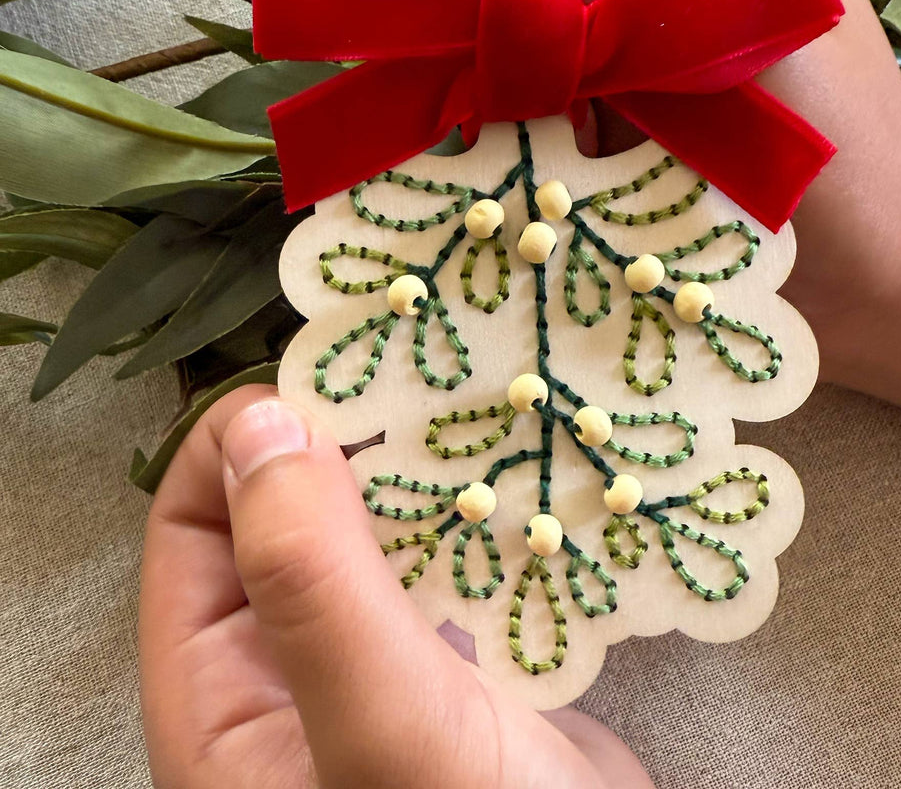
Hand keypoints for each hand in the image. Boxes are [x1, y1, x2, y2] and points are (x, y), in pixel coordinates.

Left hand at [139, 387, 654, 787]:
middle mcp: (291, 674)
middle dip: (336, 441)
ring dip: (409, 469)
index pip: (191, 531)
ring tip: (463, 402)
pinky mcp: (456, 658)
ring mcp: (378, 663)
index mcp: (223, 700)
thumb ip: (310, 586)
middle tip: (404, 372)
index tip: (319, 381)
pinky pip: (442, 558)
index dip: (237, 446)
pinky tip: (511, 471)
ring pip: (368, 530)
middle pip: (284, 517)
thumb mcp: (383, 725)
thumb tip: (261, 427)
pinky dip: (468, 509)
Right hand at [417, 0, 900, 453]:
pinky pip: (536, 105)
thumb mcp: (729, 34)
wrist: (874, 288)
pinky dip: (514, 123)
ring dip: (498, 57)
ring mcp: (630, 60)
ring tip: (494, 104)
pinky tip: (515, 154)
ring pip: (527, 24)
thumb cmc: (837, 152)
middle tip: (451, 16)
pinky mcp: (612, 135)